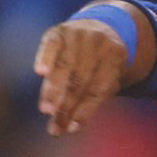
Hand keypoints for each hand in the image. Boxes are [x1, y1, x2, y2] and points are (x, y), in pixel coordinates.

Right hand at [34, 19, 129, 136]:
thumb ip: (92, 100)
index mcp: (116, 58)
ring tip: (46, 110)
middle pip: (80, 81)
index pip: (98, 90)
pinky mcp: (59, 31)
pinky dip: (45, 57)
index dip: (85, 111)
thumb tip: (70, 127)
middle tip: (55, 126)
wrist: (99, 27)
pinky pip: (52, 45)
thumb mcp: (108, 79)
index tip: (72, 129)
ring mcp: (79, 35)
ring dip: (53, 90)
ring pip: (64, 66)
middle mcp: (98, 44)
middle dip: (66, 106)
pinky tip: (41, 72)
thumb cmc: (101, 65)